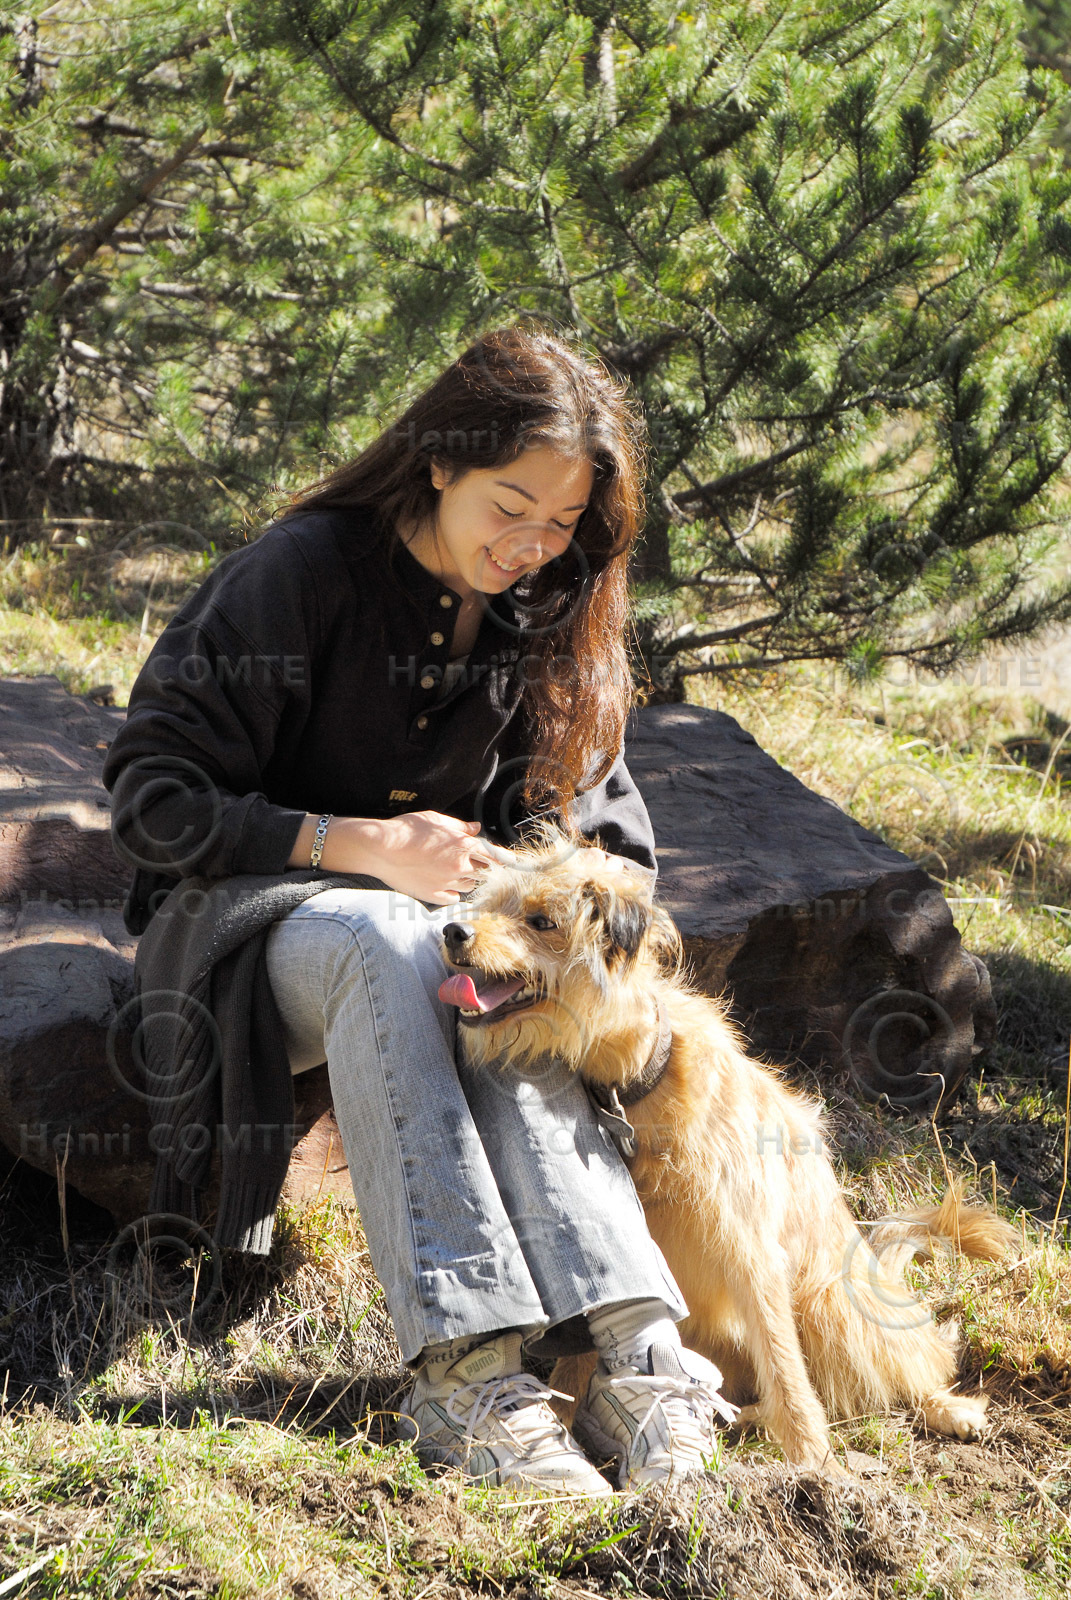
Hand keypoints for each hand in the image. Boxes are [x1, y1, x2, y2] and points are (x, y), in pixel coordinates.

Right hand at [336, 810, 512, 905]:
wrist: (381, 849)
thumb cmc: (406, 830)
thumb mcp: (435, 819)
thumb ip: (459, 826)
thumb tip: (476, 828)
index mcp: (463, 845)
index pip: (495, 855)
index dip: (504, 859)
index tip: (511, 862)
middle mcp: (460, 866)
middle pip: (485, 872)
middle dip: (482, 866)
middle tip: (470, 859)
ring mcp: (447, 883)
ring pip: (470, 885)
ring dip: (467, 878)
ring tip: (450, 868)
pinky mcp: (433, 896)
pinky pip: (453, 898)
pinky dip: (453, 892)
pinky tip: (443, 882)